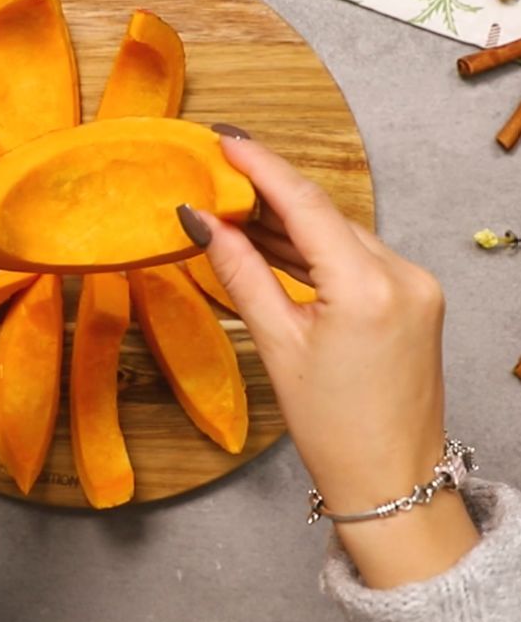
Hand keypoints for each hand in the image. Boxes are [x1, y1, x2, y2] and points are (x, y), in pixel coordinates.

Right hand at [179, 130, 478, 587]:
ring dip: (289, 221)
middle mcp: (403, 274)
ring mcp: (415, 284)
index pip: (306, 205)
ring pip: (340, 233)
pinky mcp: (414, 296)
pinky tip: (276, 240)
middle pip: (324, 214)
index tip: (226, 140)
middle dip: (268, 192)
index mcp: (369, 287)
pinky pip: (357, 255)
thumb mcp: (277, 345)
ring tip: (235, 207)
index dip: (260, 166)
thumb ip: (241, 273)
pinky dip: (315, 246)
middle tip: (219, 174)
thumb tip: (205, 224)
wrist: (392, 481)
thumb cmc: (333, 427)